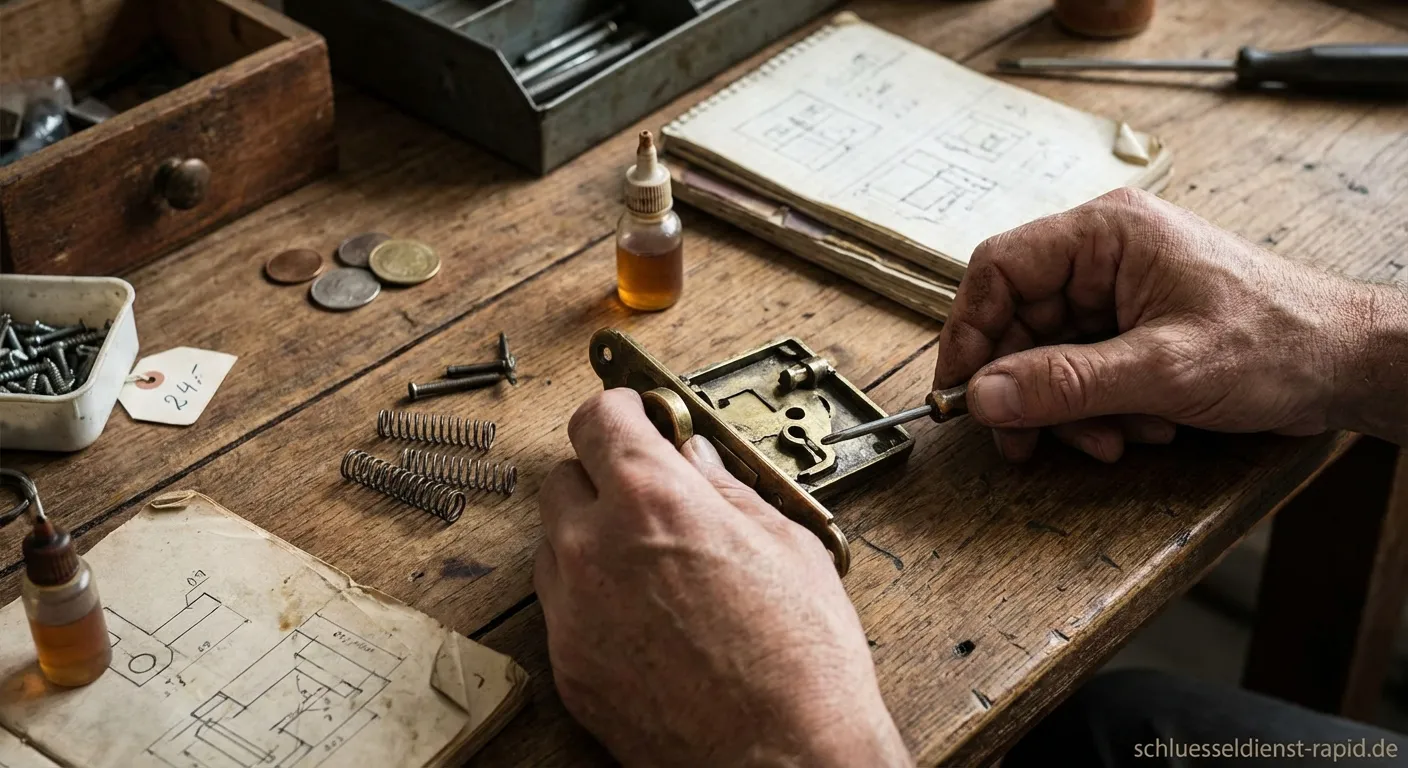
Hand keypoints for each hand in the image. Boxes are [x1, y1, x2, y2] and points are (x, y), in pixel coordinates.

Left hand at [535, 389, 910, 766]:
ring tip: (655, 565)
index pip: (598, 418)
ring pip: (555, 545)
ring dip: (592, 539)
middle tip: (652, 494)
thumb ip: (727, 489)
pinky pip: (563, 609)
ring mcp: (572, 613)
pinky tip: (647, 617)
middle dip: (604, 476)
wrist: (784, 760)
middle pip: (564, 477)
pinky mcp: (568, 668)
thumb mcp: (786, 544)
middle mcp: (594, 549)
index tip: (640, 417)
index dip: (623, 410)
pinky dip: (592, 600)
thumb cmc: (801, 664)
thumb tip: (699, 459)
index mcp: (650, 501)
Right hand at [935, 187, 1407, 461]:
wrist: (1349, 366)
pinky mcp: (1130, 330)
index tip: (961, 391)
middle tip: (1027, 442)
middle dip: (1029, 389)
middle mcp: (1103, 257)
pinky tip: (1139, 427)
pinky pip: (1080, 373)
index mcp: (1106, 234)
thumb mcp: (1164, 369)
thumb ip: (1066, 383)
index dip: (969, 332)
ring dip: (1070, 409)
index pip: (999, 269)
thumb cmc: (1280, 342)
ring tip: (1115, 437)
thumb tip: (985, 395)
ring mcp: (1116, 294)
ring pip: (1046, 357)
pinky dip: (1097, 410)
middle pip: (1018, 322)